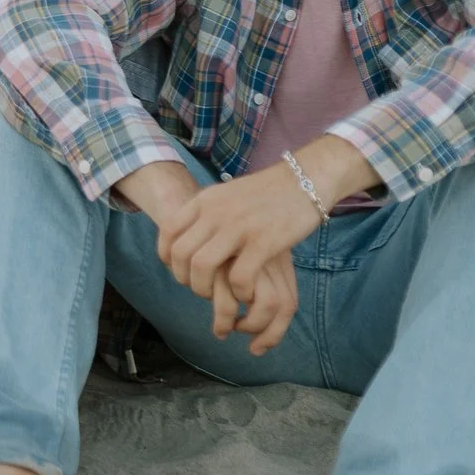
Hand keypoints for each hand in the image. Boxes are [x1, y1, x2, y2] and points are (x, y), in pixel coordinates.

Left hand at [153, 165, 318, 355]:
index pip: (168, 230)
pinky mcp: (264, 242)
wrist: (307, 179)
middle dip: (185, 279)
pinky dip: (238, 292)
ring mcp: (239, 226)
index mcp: (205, 199)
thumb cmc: (268, 192)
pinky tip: (247, 293)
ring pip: (202, 267)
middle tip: (201, 289)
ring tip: (221, 296)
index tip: (179, 270)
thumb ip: (207, 212)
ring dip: (206, 290)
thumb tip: (188, 233)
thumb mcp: (228, 194)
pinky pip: (238, 277)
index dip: (167, 256)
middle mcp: (216, 212)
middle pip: (181, 254)